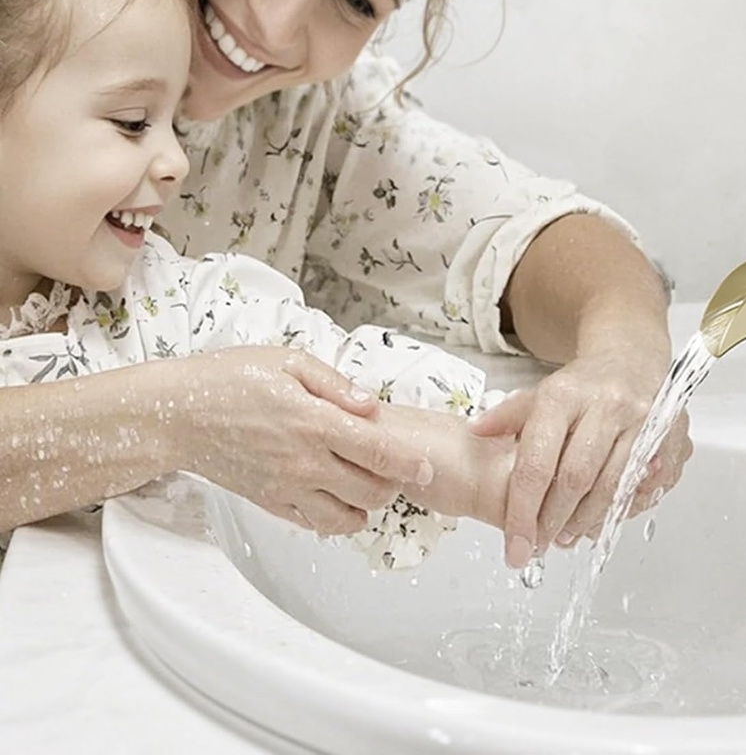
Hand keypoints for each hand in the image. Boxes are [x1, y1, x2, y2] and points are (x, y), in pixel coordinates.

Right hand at [168, 346, 434, 534]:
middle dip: (392, 484)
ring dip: (365, 505)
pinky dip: (334, 516)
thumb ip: (336, 385)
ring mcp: (286, 488)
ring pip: (346, 518)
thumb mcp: (289, 361)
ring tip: (363, 480)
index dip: (410, 464)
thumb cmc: (232, 378)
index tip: (427, 468)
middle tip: (392, 466)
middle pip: (372, 492)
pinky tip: (334, 493)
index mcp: (315, 422)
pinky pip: (314, 524)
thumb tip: (371, 404)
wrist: (178, 414)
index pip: (379, 453)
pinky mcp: (269, 503)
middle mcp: (305, 462)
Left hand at [470, 348, 692, 567]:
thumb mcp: (541, 393)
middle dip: (554, 522)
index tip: (515, 546)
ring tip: (566, 536)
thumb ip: (509, 416)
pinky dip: (621, 510)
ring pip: (612, 488)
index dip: (523, 510)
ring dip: (586, 522)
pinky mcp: (670, 436)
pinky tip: (601, 519)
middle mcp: (606, 405)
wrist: (633, 359)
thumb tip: (475, 432)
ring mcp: (643, 421)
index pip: (537, 462)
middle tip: (539, 545)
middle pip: (575, 480)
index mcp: (565, 395)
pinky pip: (645, 488)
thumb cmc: (583, 385)